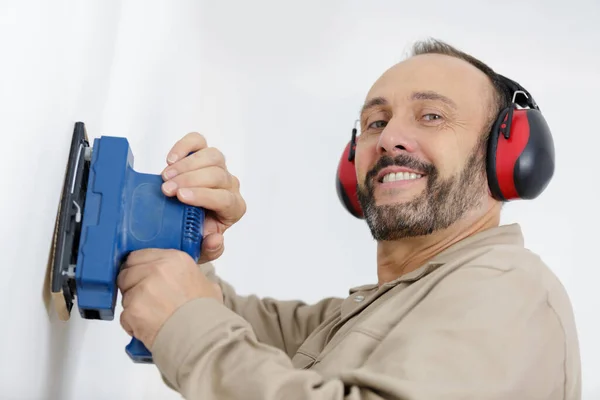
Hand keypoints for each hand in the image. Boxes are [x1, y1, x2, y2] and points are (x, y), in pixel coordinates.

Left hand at [117, 248, 222, 349]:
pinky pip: (125, 316)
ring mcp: (142, 289)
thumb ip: (187, 275)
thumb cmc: (206, 314)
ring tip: (152, 316)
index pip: (139, 255)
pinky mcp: (133, 310)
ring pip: (125, 295)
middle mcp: (156, 269)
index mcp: (174, 259)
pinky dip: (133, 324)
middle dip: (132, 285)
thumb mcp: (205, 284)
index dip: (139, 268)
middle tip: (145, 299)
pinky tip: (148, 328)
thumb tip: (182, 279)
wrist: (201, 336)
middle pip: (127, 273)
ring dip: (133, 305)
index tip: (143, 278)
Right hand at [160, 132, 245, 262]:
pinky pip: (199, 142)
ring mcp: (218, 168)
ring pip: (212, 156)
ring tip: (165, 176)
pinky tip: (170, 159)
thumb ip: (210, 249)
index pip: (225, 198)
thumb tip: (216, 238)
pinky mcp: (203, 154)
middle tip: (167, 189)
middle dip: (190, 180)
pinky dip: (185, 146)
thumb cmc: (194, 235)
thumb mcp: (201, 250)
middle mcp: (230, 186)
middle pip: (217, 175)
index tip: (181, 197)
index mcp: (233, 209)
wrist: (181, 224)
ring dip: (186, 165)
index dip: (203, 196)